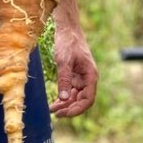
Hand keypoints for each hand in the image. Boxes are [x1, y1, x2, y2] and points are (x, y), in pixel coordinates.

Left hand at [49, 0, 97, 117]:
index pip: (88, 99)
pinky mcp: (74, 75)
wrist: (67, 28)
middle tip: (55, 113)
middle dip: (70, 108)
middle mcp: (88, 78)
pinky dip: (63, 97)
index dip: (77, 109)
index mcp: (91, 75)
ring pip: (76, 97)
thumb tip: (63, 99)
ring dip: (66, 104)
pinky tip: (55, 102)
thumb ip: (64, 80)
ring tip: (52, 109)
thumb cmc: (68, 42)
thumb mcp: (64, 61)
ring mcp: (81, 77)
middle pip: (82, 100)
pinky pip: (71, 91)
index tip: (64, 113)